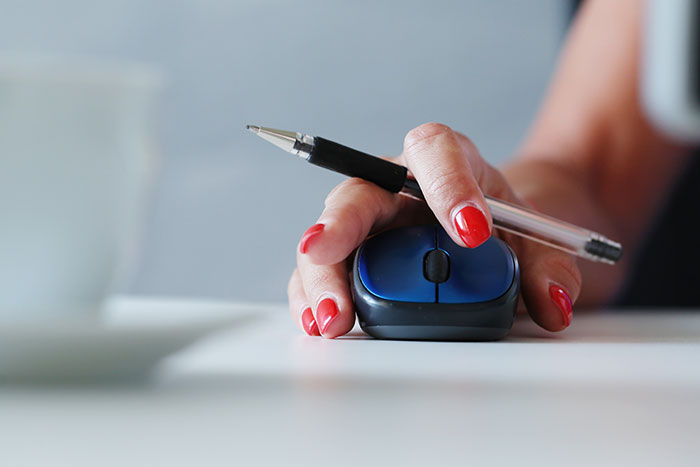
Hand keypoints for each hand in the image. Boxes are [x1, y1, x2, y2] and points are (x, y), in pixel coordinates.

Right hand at [287, 123, 581, 337]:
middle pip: (358, 193)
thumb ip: (551, 267)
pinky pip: (325, 274)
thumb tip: (553, 304)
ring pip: (329, 238)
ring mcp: (367, 224)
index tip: (472, 232)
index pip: (437, 152)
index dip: (449, 185)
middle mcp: (394, 186)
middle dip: (341, 225)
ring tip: (330, 317)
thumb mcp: (539, 240)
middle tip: (328, 252)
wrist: (487, 235)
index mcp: (446, 161)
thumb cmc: (503, 225)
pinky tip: (319, 322)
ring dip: (322, 276)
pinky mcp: (351, 259)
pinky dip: (316, 298)